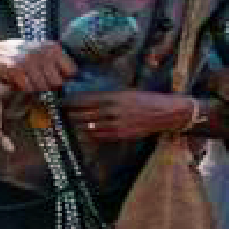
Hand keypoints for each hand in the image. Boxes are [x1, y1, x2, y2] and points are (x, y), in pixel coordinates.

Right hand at [0, 39, 75, 95]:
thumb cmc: (19, 54)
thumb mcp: (41, 52)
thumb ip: (56, 62)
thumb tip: (73, 80)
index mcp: (53, 47)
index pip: (71, 71)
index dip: (63, 79)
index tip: (53, 78)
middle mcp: (43, 52)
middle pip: (57, 83)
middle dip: (48, 86)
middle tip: (37, 81)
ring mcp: (29, 60)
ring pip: (43, 87)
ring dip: (34, 88)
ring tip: (26, 79)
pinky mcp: (15, 69)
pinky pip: (27, 88)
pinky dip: (22, 88)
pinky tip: (17, 80)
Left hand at [60, 88, 197, 142]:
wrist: (166, 113)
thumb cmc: (146, 99)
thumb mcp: (127, 92)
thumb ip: (108, 96)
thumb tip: (88, 98)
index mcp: (115, 97)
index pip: (85, 100)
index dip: (71, 102)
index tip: (62, 102)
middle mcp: (114, 110)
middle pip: (83, 114)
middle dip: (70, 114)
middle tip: (62, 113)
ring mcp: (117, 124)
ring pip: (89, 126)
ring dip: (77, 125)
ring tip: (70, 122)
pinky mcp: (121, 135)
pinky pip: (99, 136)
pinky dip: (89, 134)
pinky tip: (84, 131)